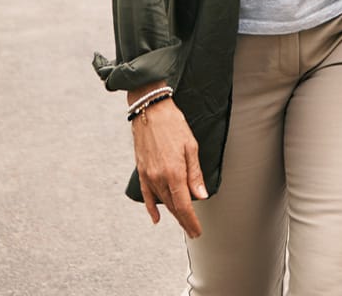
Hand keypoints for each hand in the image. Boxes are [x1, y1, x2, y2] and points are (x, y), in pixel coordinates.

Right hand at [130, 97, 207, 236]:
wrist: (150, 110)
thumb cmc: (174, 124)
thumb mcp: (191, 146)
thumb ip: (195, 173)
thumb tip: (200, 196)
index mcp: (174, 172)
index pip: (183, 205)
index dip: (190, 220)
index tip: (197, 231)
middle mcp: (159, 177)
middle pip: (173, 206)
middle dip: (183, 220)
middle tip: (192, 231)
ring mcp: (148, 175)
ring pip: (162, 201)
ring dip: (172, 213)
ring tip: (182, 222)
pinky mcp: (141, 171)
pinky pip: (146, 195)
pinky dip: (151, 207)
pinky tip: (156, 217)